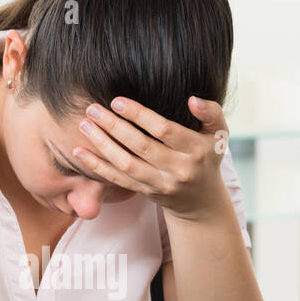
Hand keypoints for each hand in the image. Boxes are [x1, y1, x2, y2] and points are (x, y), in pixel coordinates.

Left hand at [74, 95, 230, 220]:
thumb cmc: (207, 156)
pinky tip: (80, 152)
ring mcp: (162, 184)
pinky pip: (119, 180)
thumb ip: (211, 112)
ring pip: (127, 165)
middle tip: (92, 109)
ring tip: (84, 126)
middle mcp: (180, 169)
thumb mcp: (219, 134)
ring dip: (102, 145)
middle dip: (114, 126)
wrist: (201, 201)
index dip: (139, 115)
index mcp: (197, 150)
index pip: (164, 130)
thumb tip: (192, 99)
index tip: (117, 101)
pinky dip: (98, 167)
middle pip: (141, 146)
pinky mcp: (147, 193)